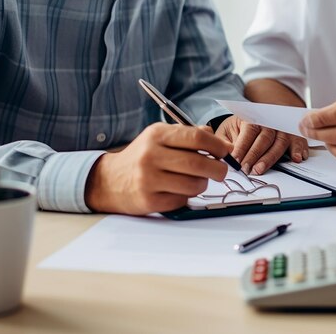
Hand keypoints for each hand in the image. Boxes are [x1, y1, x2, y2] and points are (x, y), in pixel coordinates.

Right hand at [85, 123, 232, 214]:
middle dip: (217, 168)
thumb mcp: (161, 137)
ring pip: (193, 184)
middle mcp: (151, 155)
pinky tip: (180, 189)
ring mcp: (149, 179)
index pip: (196, 137)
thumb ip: (190, 135)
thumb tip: (223, 144)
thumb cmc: (143, 156)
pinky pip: (182, 200)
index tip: (225, 151)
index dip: (217, 145)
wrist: (110, 180)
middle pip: (197, 162)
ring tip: (198, 180)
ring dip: (203, 183)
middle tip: (222, 171)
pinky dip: (188, 196)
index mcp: (157, 135)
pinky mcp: (149, 201)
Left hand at [216, 115, 308, 174]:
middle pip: (264, 138)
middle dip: (255, 155)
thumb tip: (225, 154)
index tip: (235, 161)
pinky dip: (299, 149)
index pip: (248, 132)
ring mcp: (283, 128)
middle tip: (247, 169)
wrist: (262, 114)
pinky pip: (299, 141)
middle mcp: (270, 122)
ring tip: (261, 168)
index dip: (242, 147)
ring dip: (270, 157)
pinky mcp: (293, 135)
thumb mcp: (229, 129)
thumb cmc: (242, 127)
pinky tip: (297, 158)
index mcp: (252, 118)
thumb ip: (226, 142)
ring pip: (279, 142)